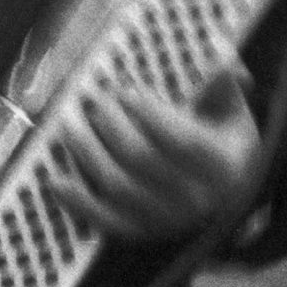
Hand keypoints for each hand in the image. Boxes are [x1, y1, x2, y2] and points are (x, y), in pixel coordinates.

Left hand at [51, 65, 263, 247]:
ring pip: (117, 186)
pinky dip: (77, 202)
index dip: (151, 115)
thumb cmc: (220, 139)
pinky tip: (55, 179)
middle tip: (94, 101)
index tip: (125, 91)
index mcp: (222, 165)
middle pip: (142, 159)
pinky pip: (105, 220)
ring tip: (70, 124)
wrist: (223, 192)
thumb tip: (220, 55)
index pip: (184, 142)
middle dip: (111, 125)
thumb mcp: (230, 111)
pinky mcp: (142, 231)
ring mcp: (167, 219)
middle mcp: (196, 198)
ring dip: (87, 153)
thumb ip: (224, 84)